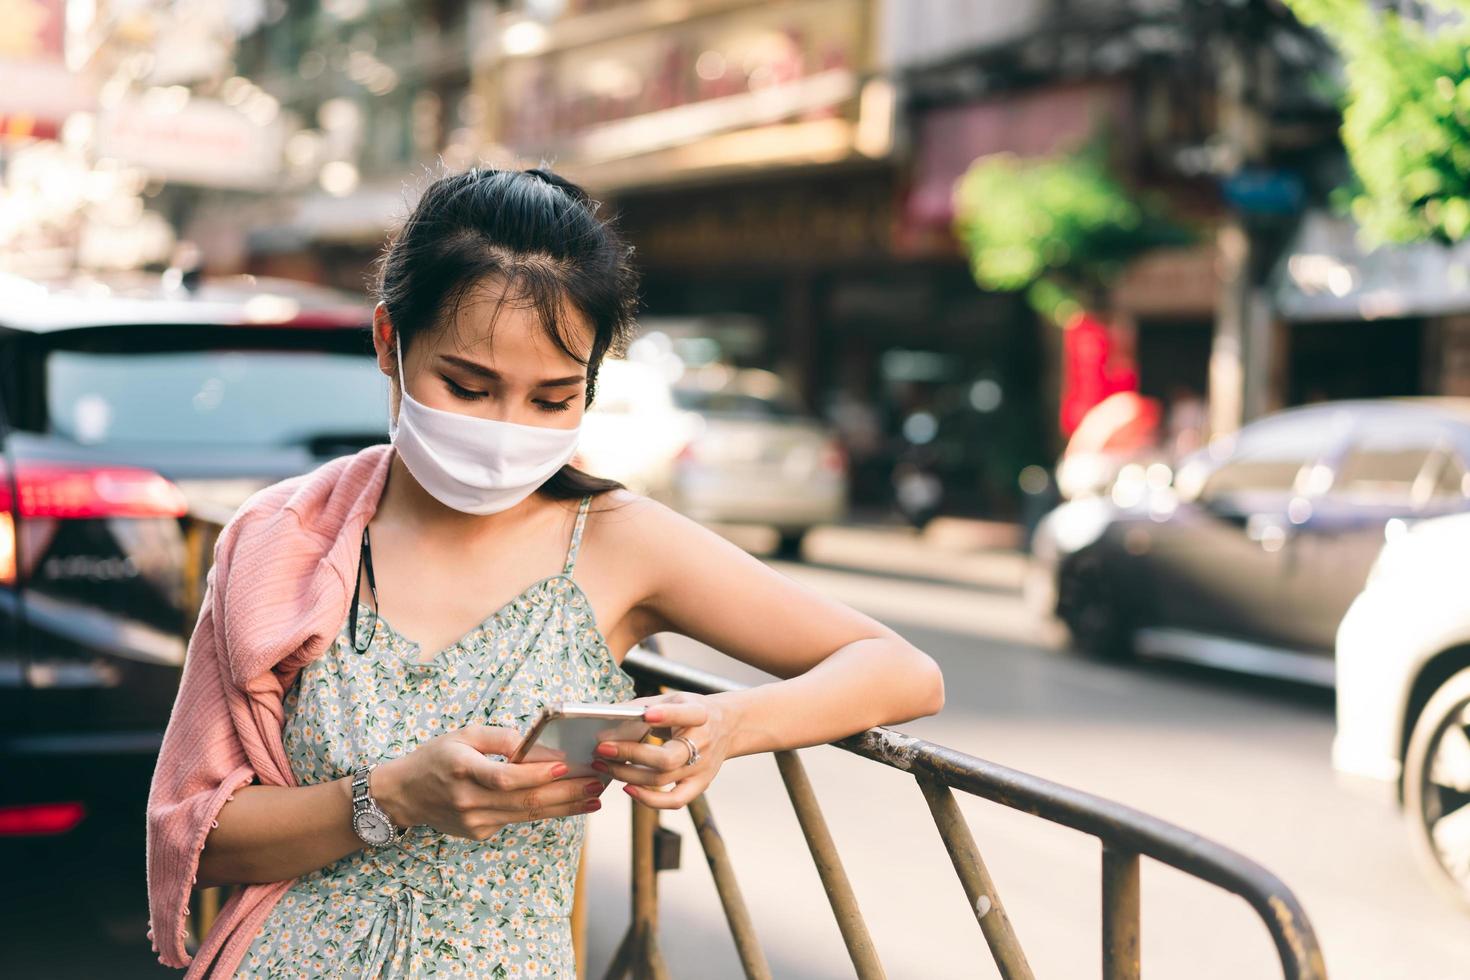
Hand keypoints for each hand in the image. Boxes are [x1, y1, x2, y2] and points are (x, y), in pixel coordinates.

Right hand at [373, 724, 608, 839]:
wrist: (404, 794)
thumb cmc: (436, 757)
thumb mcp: (463, 734)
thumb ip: (500, 738)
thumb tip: (535, 744)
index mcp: (462, 770)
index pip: (504, 778)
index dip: (535, 774)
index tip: (564, 767)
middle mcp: (468, 800)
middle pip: (524, 801)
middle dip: (566, 793)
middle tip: (596, 784)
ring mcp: (474, 822)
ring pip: (527, 815)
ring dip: (564, 807)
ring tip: (593, 798)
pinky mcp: (479, 833)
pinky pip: (516, 820)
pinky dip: (543, 811)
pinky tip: (567, 803)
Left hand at [592, 692, 732, 808]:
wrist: (727, 726)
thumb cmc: (690, 711)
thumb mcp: (673, 699)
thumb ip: (642, 707)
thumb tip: (603, 716)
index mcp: (700, 713)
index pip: (687, 715)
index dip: (667, 716)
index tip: (646, 714)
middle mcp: (703, 742)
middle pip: (667, 758)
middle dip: (631, 754)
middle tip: (602, 749)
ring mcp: (703, 767)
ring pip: (662, 779)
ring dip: (627, 774)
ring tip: (603, 765)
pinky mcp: (701, 785)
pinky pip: (675, 801)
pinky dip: (649, 799)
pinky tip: (627, 788)